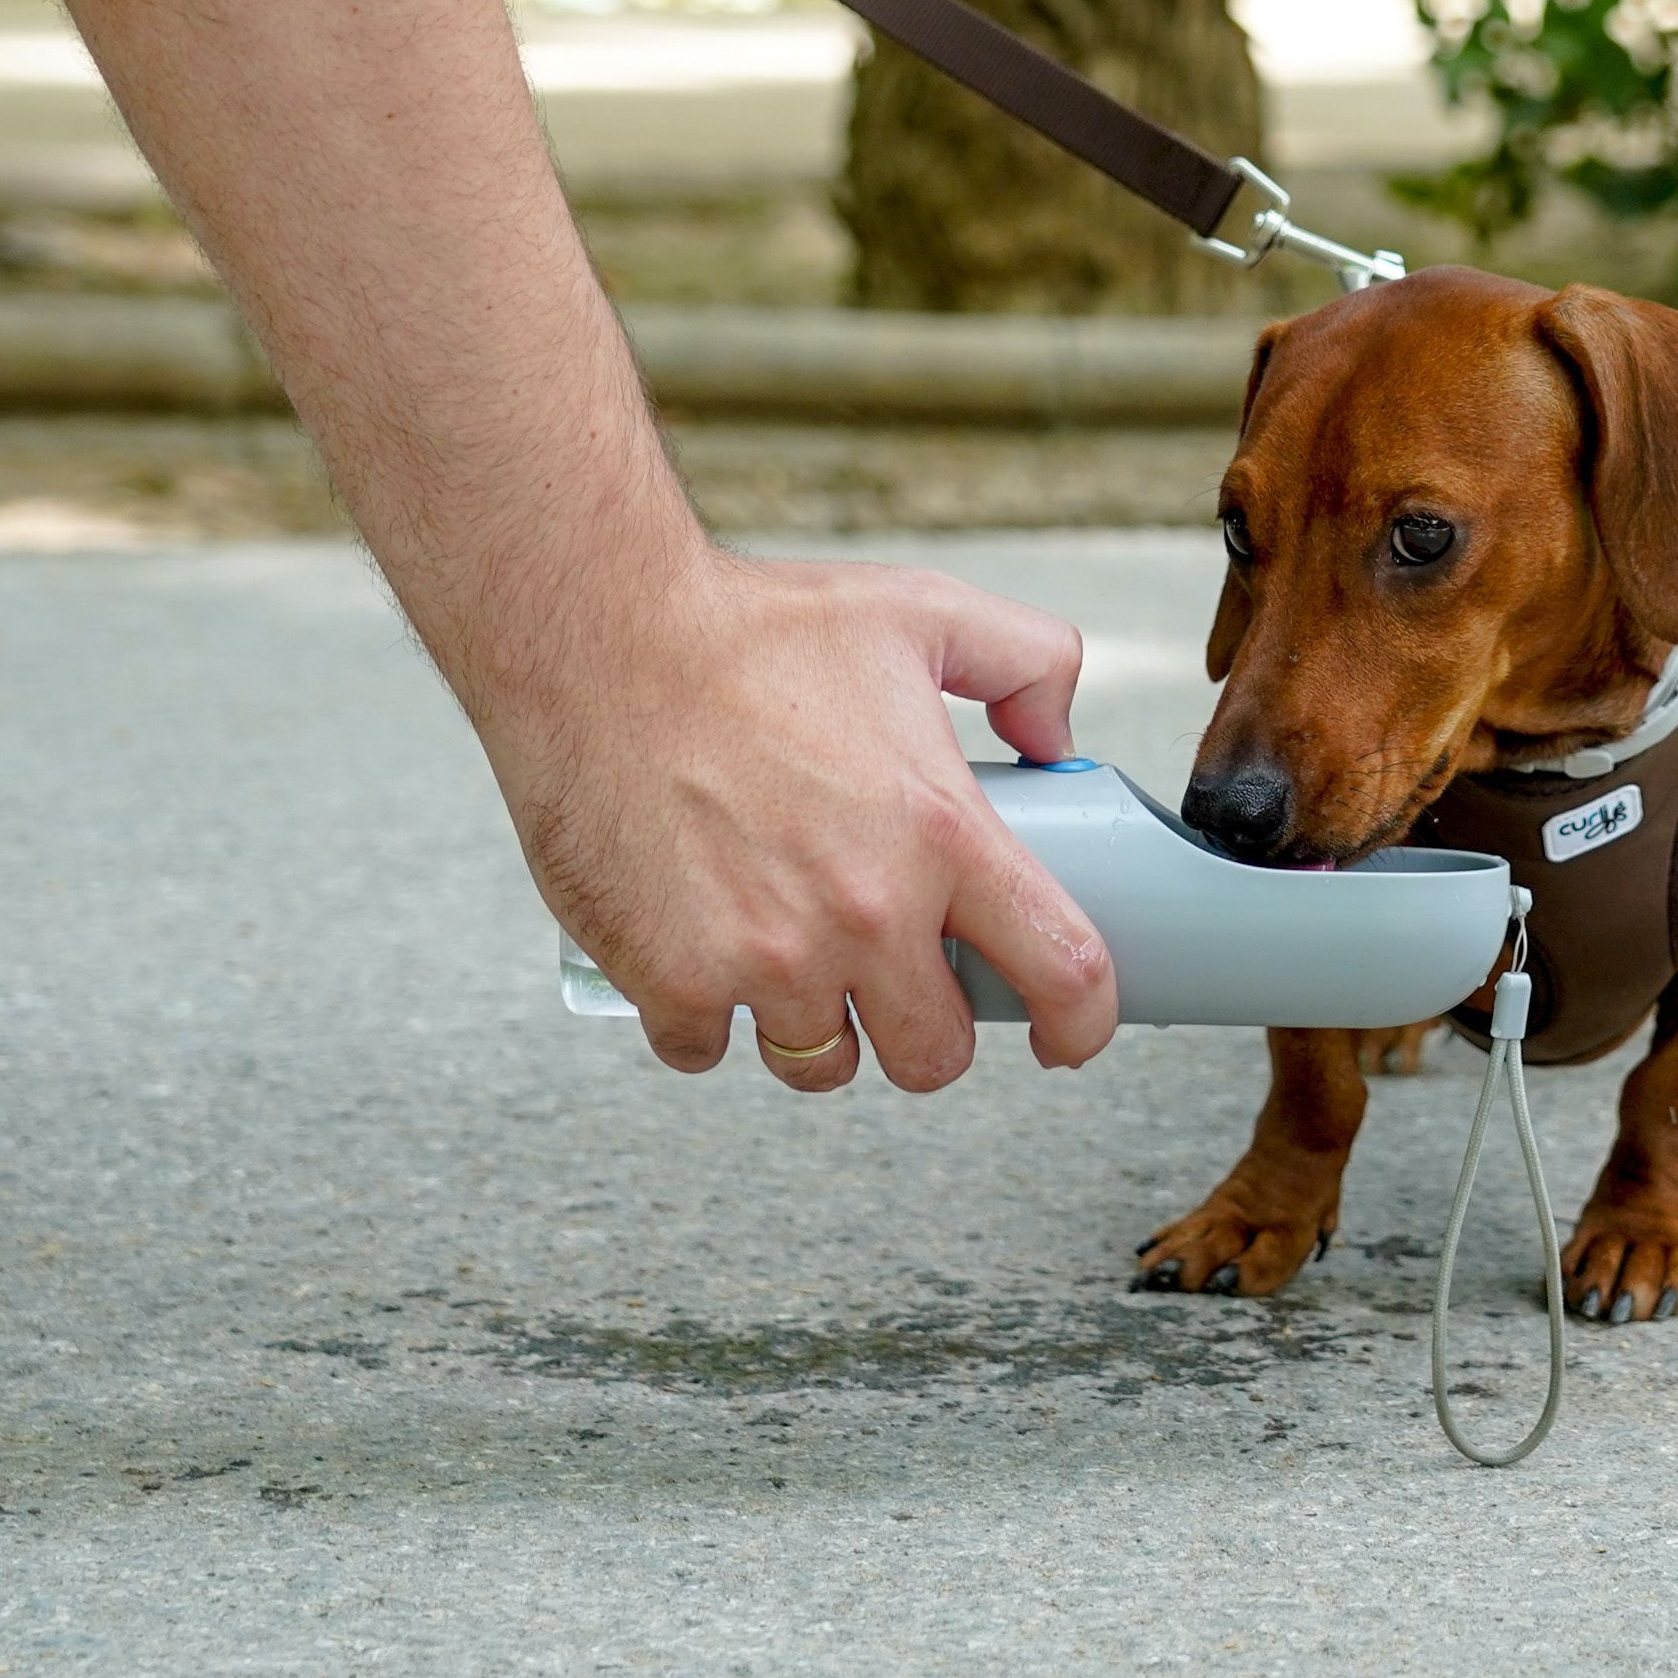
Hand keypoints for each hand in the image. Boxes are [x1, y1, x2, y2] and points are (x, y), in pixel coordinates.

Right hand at [487, 549, 1119, 1092]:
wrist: (595, 634)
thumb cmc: (748, 623)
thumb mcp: (920, 611)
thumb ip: (1026, 661)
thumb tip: (1057, 741)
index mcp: (942, 833)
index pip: (1062, 971)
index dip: (1082, 1023)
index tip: (1065, 1036)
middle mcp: (865, 914)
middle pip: (934, 1055)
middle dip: (924, 1028)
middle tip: (894, 977)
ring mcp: (766, 959)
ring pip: (822, 1066)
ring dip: (817, 1027)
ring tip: (791, 957)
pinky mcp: (672, 980)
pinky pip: (708, 1052)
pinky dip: (707, 1018)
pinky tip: (700, 952)